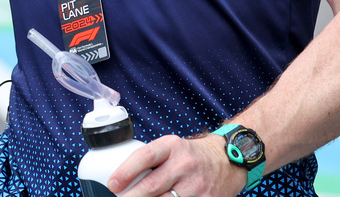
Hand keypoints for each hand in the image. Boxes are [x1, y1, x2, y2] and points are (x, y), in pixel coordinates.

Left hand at [114, 134, 245, 196]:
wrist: (227, 160)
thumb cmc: (190, 155)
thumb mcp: (171, 148)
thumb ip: (151, 161)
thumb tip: (123, 179)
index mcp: (171, 146)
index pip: (144, 157)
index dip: (126, 171)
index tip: (113, 184)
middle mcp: (184, 164)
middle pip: (152, 185)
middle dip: (132, 196)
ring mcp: (197, 185)